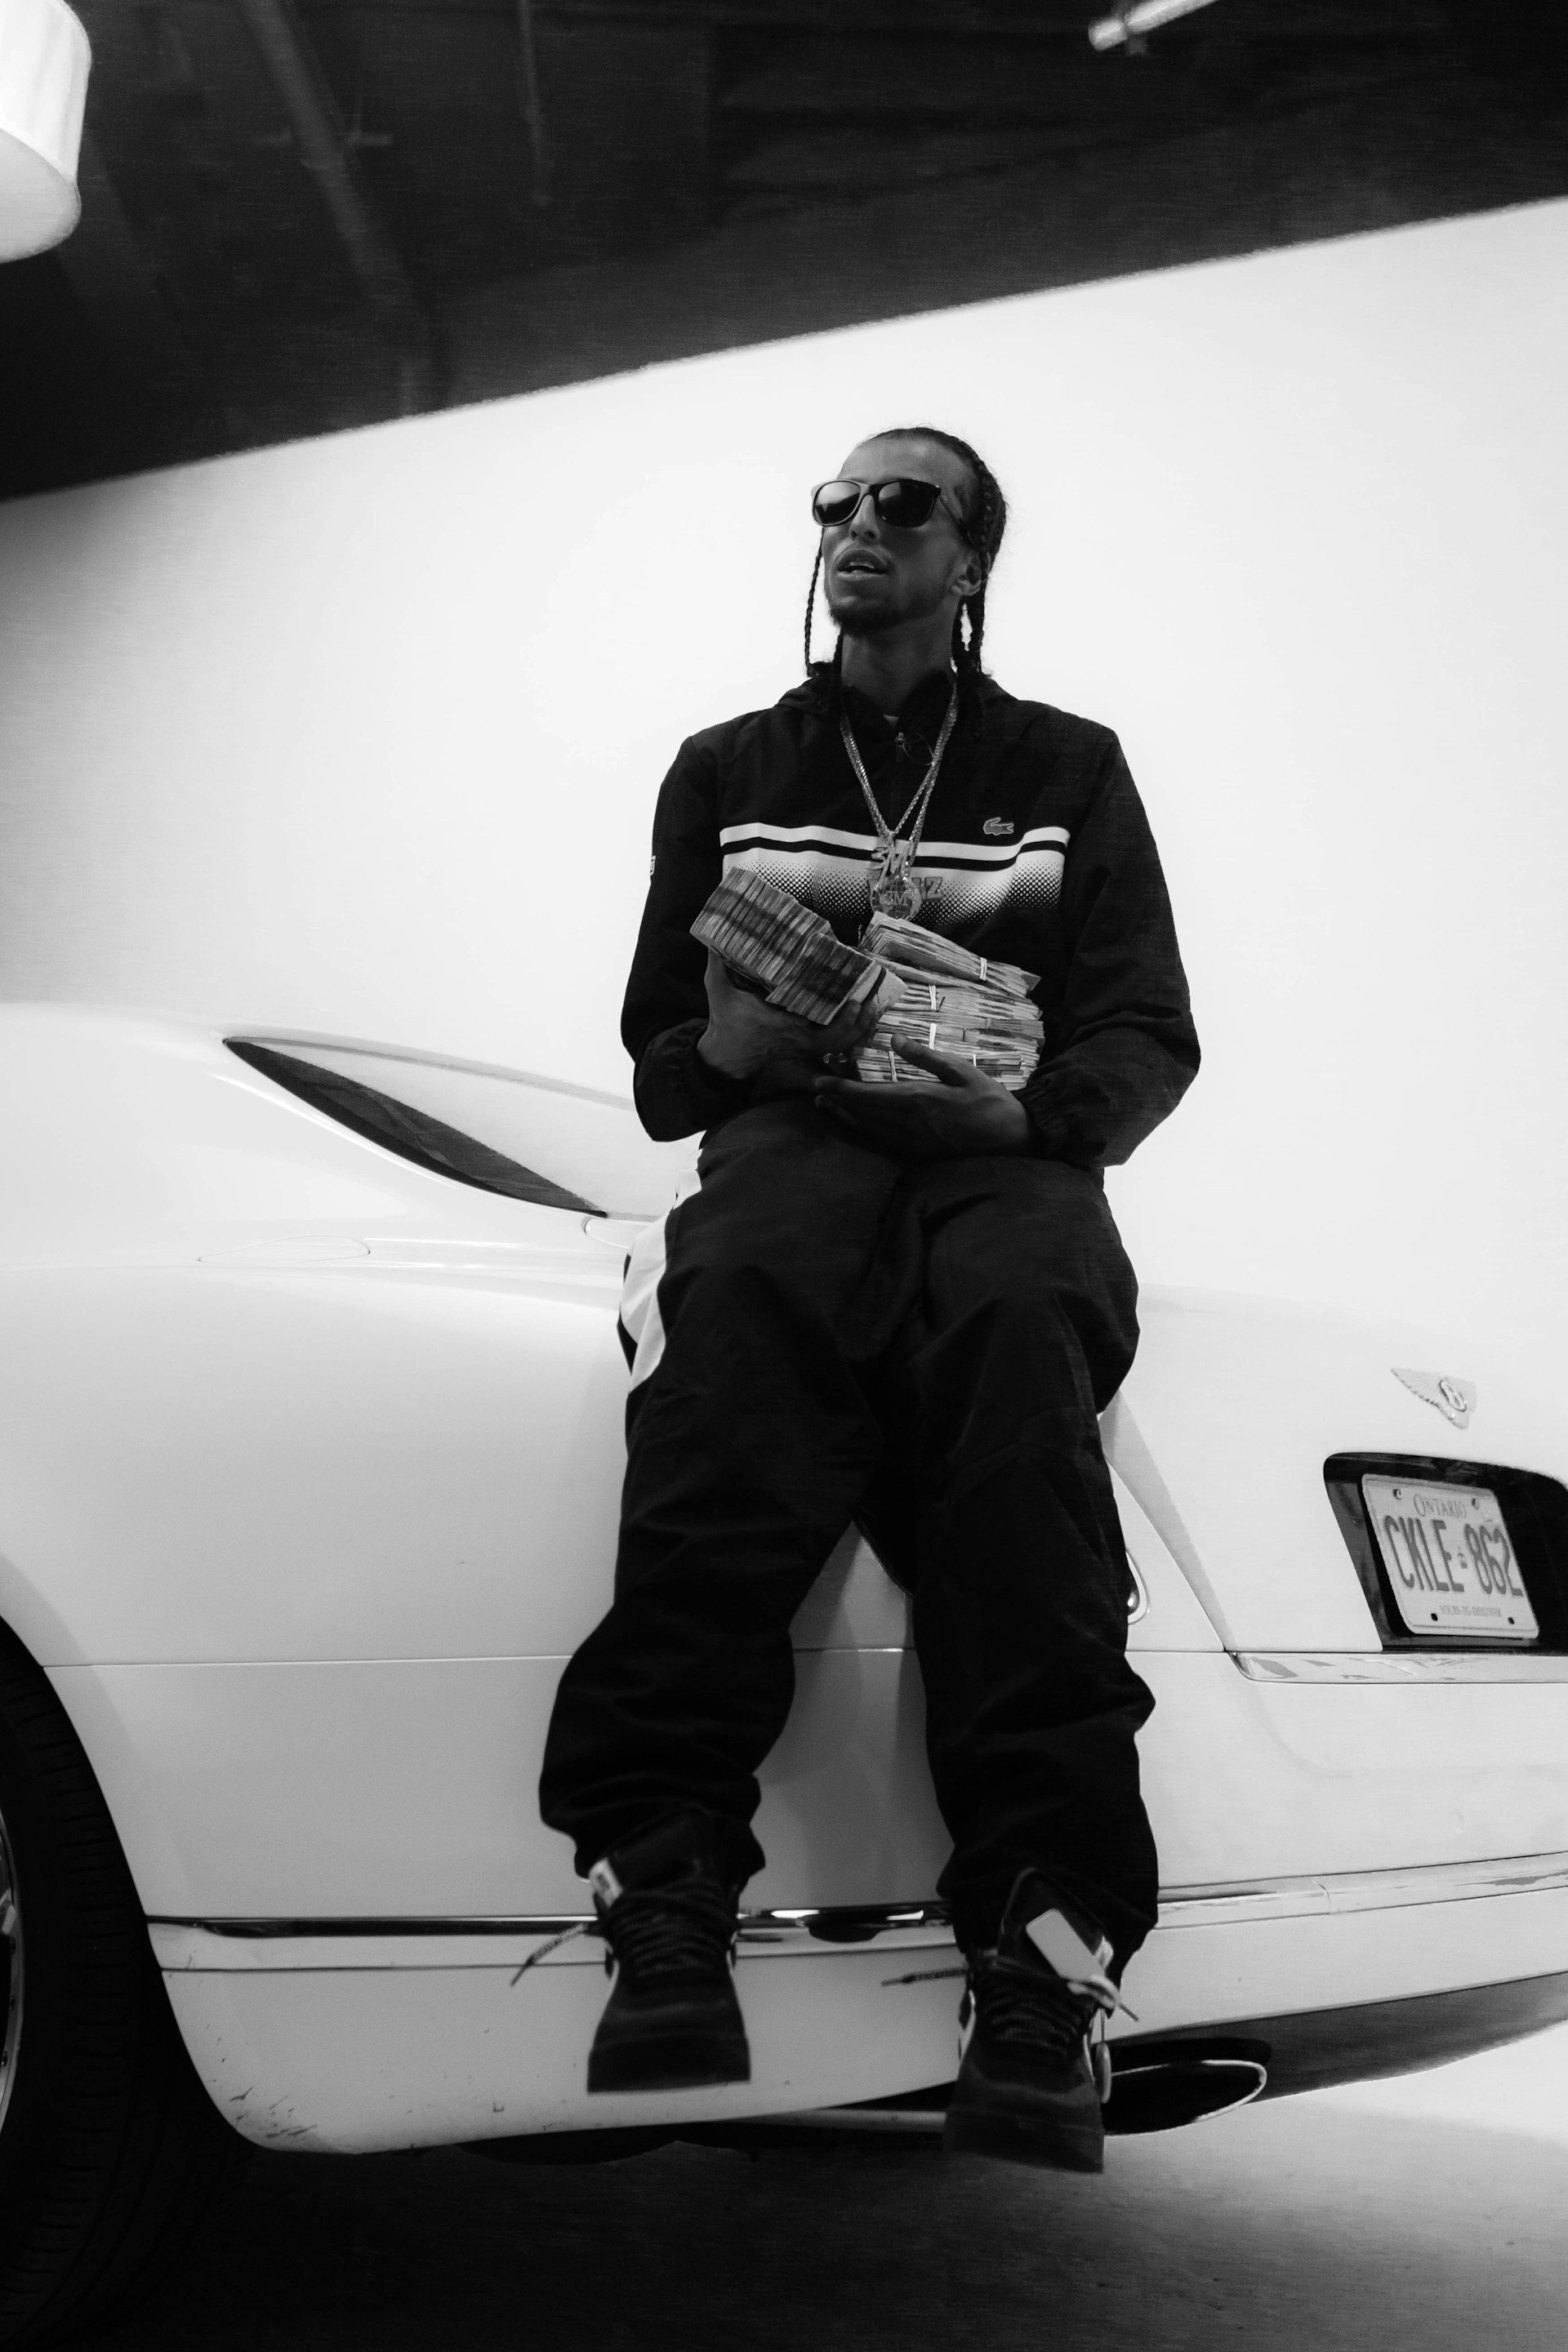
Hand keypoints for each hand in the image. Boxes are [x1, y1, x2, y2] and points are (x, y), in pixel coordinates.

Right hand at [696, 950, 882, 1081]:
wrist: (727, 1055)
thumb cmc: (725, 1021)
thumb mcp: (718, 990)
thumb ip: (718, 962)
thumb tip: (716, 933)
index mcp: (782, 1025)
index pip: (819, 1029)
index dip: (842, 1019)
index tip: (854, 998)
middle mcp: (799, 1039)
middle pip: (840, 1040)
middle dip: (858, 1022)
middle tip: (869, 998)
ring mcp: (804, 1046)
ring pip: (841, 1045)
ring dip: (859, 1029)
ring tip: (872, 1006)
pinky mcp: (806, 1048)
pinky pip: (836, 1046)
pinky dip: (852, 1035)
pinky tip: (862, 1017)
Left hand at [812, 1038, 1031, 1158]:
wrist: (1010, 1136)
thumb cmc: (988, 1099)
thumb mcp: (961, 1070)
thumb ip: (925, 1056)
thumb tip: (896, 1040)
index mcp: (917, 1100)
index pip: (867, 1094)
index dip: (839, 1087)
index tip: (819, 1079)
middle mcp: (908, 1124)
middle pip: (861, 1113)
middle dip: (836, 1100)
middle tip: (816, 1088)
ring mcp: (911, 1142)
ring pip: (867, 1129)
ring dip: (844, 1116)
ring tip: (824, 1105)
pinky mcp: (916, 1153)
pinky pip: (881, 1142)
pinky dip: (862, 1131)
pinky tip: (855, 1124)